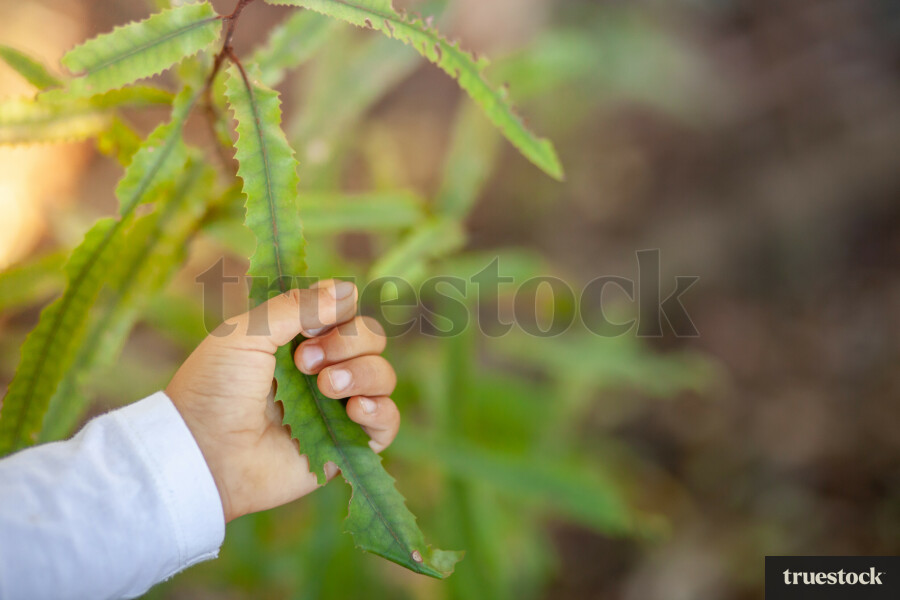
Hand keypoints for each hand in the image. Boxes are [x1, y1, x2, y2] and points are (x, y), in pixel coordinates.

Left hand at [165, 280, 398, 522]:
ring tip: (325, 388)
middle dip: (348, 342)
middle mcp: (324, 370)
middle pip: (371, 338)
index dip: (338, 311)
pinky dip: (380, 411)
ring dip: (361, 373)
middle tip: (305, 362)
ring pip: (383, 375)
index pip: (346, 312)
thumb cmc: (215, 390)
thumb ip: (297, 306)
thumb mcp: (247, 333)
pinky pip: (388, 422)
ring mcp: (337, 407)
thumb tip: (349, 288)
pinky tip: (354, 410)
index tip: (310, 325)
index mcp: (298, 340)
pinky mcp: (347, 444)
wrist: (205, 453)